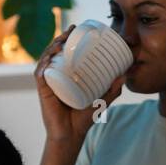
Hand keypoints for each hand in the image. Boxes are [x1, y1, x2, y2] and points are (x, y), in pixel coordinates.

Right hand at [34, 25, 125, 148]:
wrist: (72, 135)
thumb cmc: (84, 118)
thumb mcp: (102, 100)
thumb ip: (113, 89)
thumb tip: (125, 74)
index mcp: (66, 75)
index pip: (64, 53)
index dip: (67, 39)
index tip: (76, 29)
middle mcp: (55, 77)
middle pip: (54, 52)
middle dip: (60, 38)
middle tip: (71, 30)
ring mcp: (49, 84)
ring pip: (46, 60)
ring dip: (51, 47)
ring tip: (61, 41)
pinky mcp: (44, 92)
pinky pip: (40, 75)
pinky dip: (43, 65)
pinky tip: (49, 58)